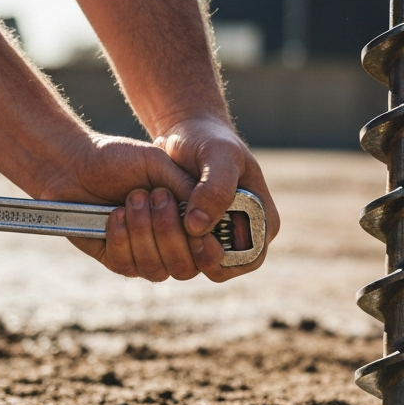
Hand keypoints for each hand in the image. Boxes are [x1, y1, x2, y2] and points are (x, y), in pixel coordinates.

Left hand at [32, 134, 201, 280]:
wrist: (77, 164)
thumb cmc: (122, 159)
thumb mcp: (159, 164)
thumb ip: (186, 188)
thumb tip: (206, 216)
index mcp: (191, 223)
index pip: (212, 255)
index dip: (209, 251)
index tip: (197, 229)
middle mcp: (173, 246)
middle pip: (185, 268)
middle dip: (169, 231)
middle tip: (155, 195)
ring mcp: (146, 256)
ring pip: (157, 269)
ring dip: (144, 231)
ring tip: (132, 199)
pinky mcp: (118, 261)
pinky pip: (128, 265)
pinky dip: (121, 238)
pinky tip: (114, 214)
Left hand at [154, 116, 279, 281]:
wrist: (185, 135)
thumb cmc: (210, 140)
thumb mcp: (219, 155)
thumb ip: (215, 189)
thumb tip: (198, 228)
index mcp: (263, 223)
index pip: (248, 259)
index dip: (222, 254)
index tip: (195, 233)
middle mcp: (240, 240)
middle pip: (217, 268)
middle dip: (188, 249)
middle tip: (166, 216)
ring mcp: (212, 243)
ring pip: (188, 266)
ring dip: (165, 244)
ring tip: (149, 207)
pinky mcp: (187, 242)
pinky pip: (168, 257)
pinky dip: (151, 241)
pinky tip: (140, 215)